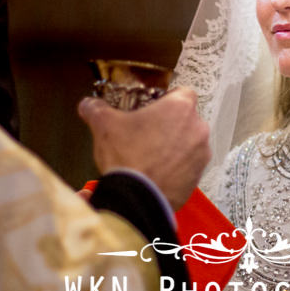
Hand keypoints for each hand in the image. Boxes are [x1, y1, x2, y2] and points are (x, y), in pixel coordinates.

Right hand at [78, 87, 210, 210]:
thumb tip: (88, 105)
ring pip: (189, 144)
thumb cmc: (127, 158)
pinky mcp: (196, 178)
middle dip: (170, 125)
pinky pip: (188, 167)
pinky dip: (176, 169)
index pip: (183, 92)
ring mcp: (200, 155)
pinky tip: (156, 173)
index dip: (168, 99)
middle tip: (148, 133)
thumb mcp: (104, 125)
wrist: (135, 198)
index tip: (154, 108)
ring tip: (151, 156)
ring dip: (175, 147)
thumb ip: (96, 109)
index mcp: (180, 108)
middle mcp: (197, 129)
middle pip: (186, 119)